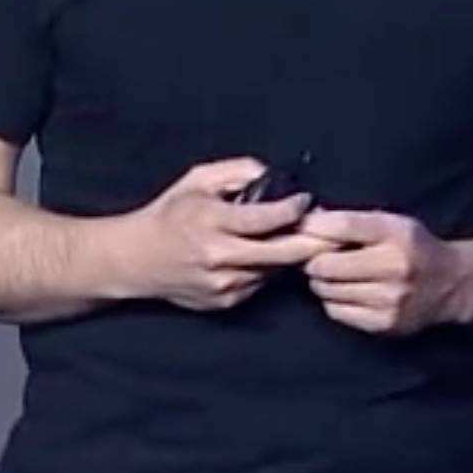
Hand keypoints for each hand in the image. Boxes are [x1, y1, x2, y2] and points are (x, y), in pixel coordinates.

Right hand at [106, 157, 334, 312]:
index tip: (307, 200)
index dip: (294, 209)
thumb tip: (272, 175)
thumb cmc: (168, 215)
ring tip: (307, 239)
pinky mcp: (225, 301)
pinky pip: (261, 284)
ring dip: (293, 256)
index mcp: (211, 222)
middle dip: (315, 241)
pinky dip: (270, 269)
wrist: (135, 260)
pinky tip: (269, 255)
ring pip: (276, 271)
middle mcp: (219, 257)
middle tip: (336, 230)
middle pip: (284, 254)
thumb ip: (237, 171)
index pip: (266, 219)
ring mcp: (224, 284)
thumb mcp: (197, 180)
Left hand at [298, 209, 472, 335]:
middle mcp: (394, 267)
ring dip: (320, 281)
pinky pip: (337, 311)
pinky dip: (333, 301)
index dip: (313, 227)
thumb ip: (352, 220)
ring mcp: (390, 299)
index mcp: (396, 233)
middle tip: (313, 258)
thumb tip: (306, 219)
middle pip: (326, 264)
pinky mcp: (385, 324)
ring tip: (330, 274)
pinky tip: (344, 292)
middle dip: (312, 260)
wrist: (451, 285)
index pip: (342, 226)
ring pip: (327, 290)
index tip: (301, 228)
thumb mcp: (391, 222)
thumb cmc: (413, 247)